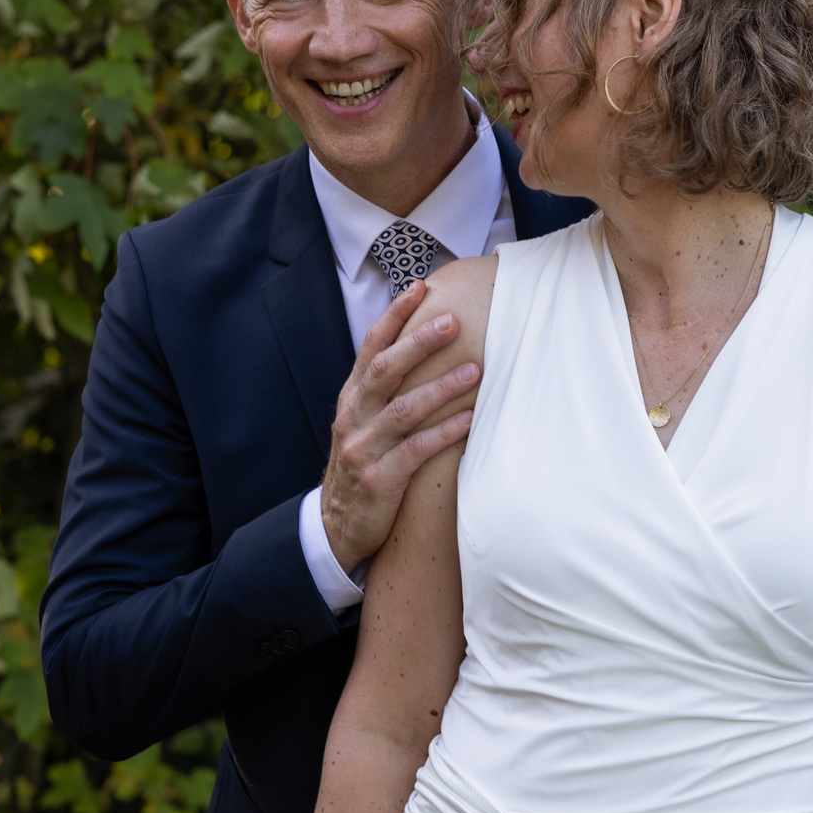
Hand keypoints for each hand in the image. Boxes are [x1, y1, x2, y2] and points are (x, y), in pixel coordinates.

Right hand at [320, 279, 479, 573]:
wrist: (336, 526)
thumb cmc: (363, 464)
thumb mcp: (363, 422)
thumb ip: (386, 390)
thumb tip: (423, 346)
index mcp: (351, 398)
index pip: (372, 347)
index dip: (395, 316)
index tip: (421, 287)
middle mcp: (354, 417)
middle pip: (385, 371)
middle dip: (419, 343)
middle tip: (453, 321)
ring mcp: (364, 449)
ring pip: (403, 410)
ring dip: (441, 388)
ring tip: (476, 371)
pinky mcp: (380, 480)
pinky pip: (416, 451)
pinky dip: (443, 433)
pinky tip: (469, 420)